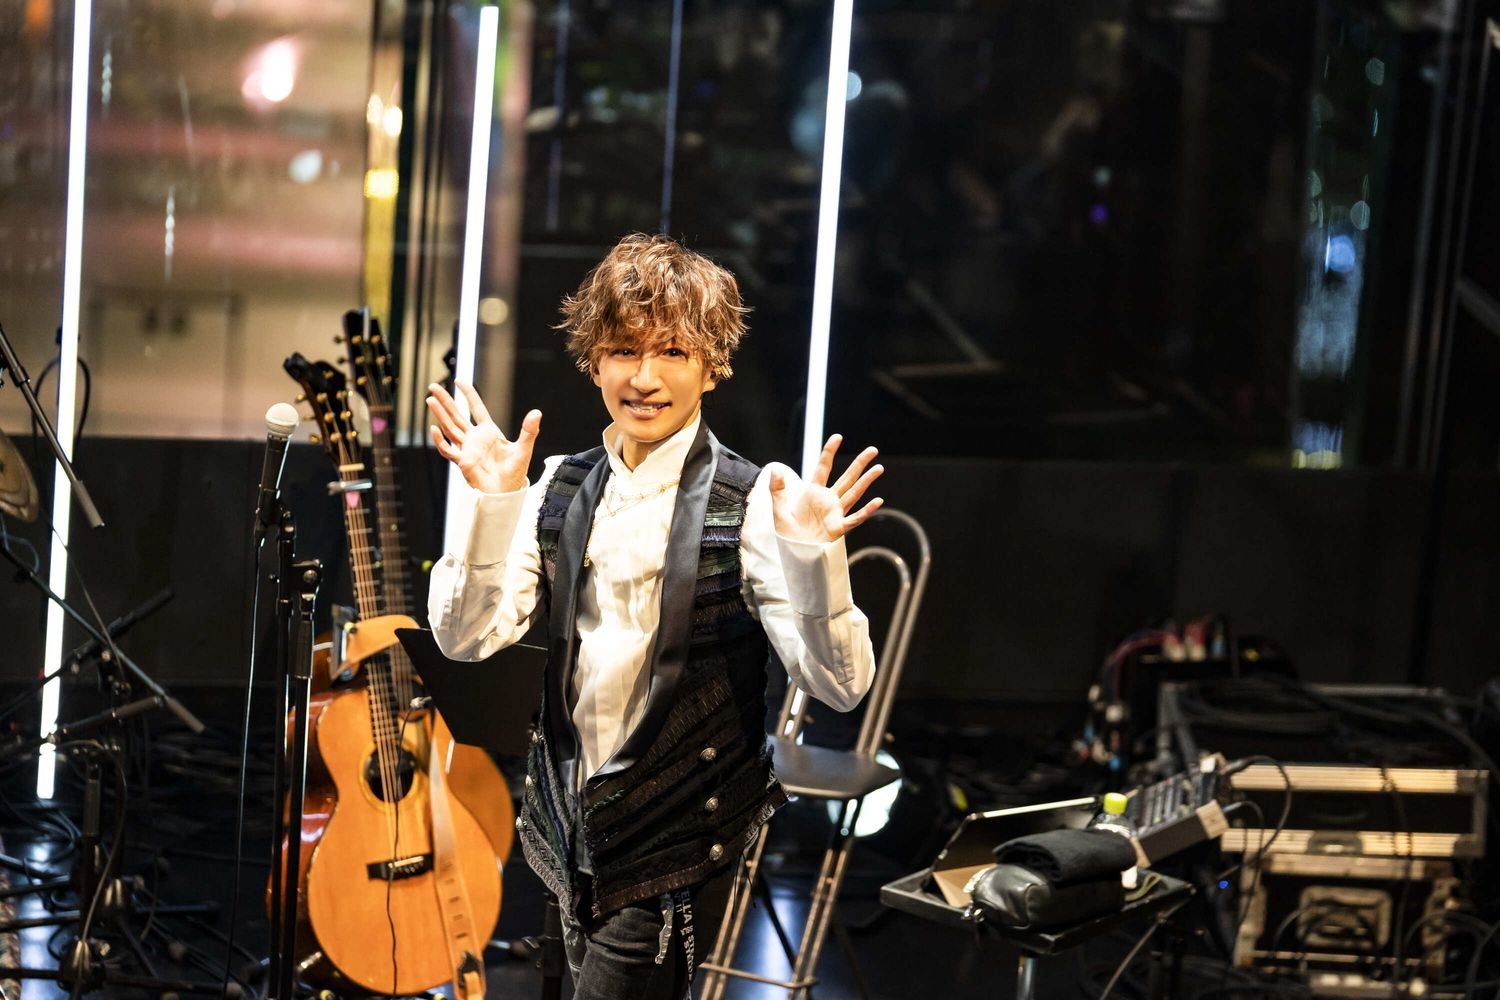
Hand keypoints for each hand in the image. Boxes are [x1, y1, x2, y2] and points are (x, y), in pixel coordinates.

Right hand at [426, 381, 540, 494]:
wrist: (506, 493)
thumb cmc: (514, 472)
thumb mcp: (524, 448)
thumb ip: (529, 430)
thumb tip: (537, 412)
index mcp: (489, 432)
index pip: (476, 408)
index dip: (469, 394)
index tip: (459, 381)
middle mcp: (475, 438)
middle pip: (457, 415)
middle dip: (446, 401)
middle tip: (433, 387)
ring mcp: (467, 449)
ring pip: (450, 428)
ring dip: (440, 415)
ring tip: (430, 400)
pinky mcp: (463, 462)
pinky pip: (449, 450)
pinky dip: (441, 441)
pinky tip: (435, 430)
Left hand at [768, 435, 883, 543]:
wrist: (793, 551)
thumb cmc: (788, 531)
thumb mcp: (778, 509)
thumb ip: (777, 489)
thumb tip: (775, 470)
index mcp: (813, 492)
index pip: (824, 467)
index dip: (830, 452)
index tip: (838, 437)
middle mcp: (828, 499)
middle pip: (847, 477)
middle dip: (859, 463)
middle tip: (873, 450)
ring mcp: (835, 512)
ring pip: (854, 493)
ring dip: (866, 481)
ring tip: (879, 468)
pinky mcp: (839, 527)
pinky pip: (855, 518)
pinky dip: (866, 510)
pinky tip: (878, 501)